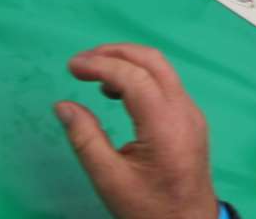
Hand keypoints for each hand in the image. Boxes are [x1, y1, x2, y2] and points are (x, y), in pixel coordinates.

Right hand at [55, 44, 216, 218]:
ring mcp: (192, 113)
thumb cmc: (147, 208)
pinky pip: (167, 84)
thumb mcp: (109, 179)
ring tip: (94, 76)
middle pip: (153, 61)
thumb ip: (85, 139)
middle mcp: (185, 110)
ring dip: (128, 62)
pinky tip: (117, 93)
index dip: (101, 64)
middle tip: (82, 61)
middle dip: (115, 52)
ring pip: (162, 69)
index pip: (134, 77)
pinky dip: (140, 77)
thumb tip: (63, 105)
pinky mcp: (192, 119)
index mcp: (166, 125)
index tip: (72, 66)